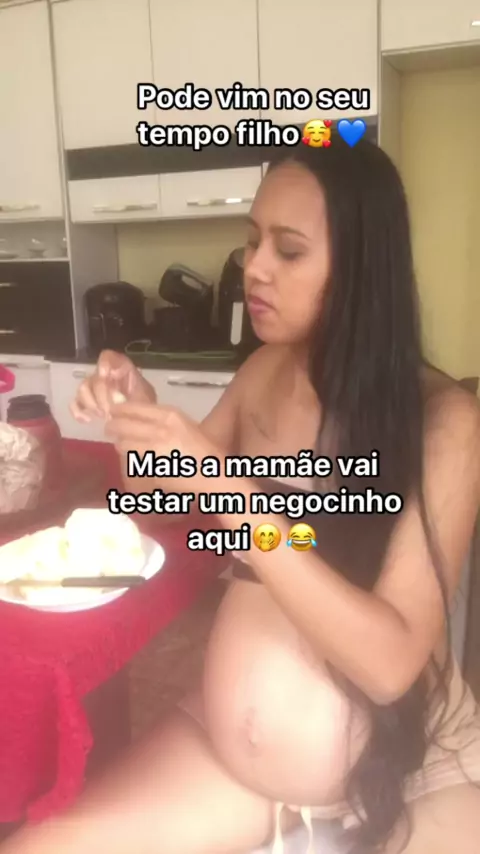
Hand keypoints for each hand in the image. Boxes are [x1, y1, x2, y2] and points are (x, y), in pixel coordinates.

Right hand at [70, 351, 155, 422]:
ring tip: (104, 416)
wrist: (142, 420)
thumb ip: (135, 387)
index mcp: (120, 368)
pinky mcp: (86, 403)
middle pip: (95, 378)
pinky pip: (75, 404)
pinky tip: (89, 420)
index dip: (104, 364)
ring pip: (83, 389)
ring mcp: (93, 388)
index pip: (107, 356)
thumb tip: (115, 382)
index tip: (107, 377)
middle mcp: (104, 375)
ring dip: (91, 404)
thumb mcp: (146, 395)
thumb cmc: (145, 405)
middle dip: (102, 396)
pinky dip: (79, 412)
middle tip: (110, 411)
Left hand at [105, 401, 220, 490]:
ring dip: (119, 443)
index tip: (113, 411)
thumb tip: (134, 416)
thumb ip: (162, 420)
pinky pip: (131, 460)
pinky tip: (133, 459)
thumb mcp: (185, 425)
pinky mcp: (151, 467)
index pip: (134, 407)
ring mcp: (154, 448)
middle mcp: (161, 429)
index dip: (120, 409)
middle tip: (109, 428)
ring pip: (123, 442)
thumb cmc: (203, 449)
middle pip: (123, 423)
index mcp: (171, 415)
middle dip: (113, 426)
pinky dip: (129, 459)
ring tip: (121, 444)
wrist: (213, 474)